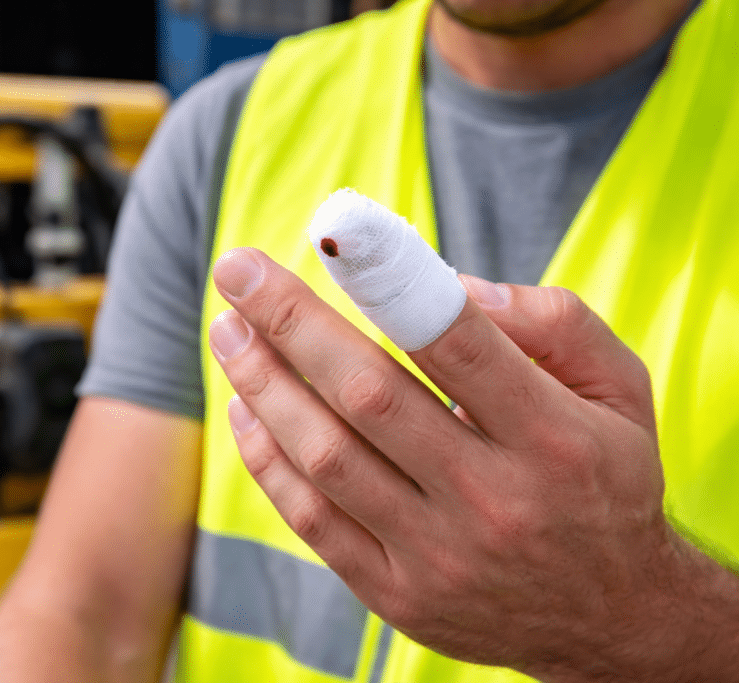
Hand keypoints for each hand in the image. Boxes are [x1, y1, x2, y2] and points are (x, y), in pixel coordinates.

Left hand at [208, 247, 738, 681]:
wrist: (612, 617)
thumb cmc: (604, 480)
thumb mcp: (620, 389)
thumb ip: (552, 324)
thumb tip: (452, 284)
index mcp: (553, 437)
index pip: (454, 340)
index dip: (383, 276)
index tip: (327, 229)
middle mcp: (493, 500)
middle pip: (368, 393)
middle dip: (290, 321)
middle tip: (236, 269)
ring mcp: (439, 555)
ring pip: (325, 457)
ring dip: (263, 383)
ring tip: (227, 328)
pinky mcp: (397, 595)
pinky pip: (312, 520)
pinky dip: (267, 459)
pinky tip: (246, 406)